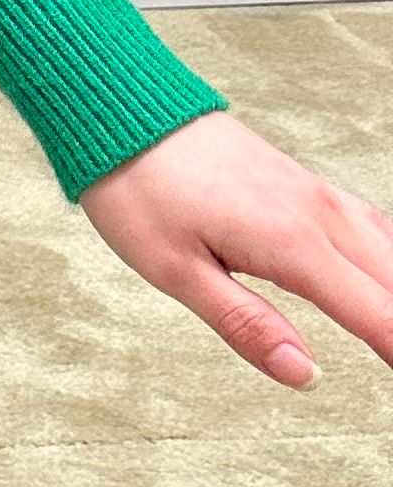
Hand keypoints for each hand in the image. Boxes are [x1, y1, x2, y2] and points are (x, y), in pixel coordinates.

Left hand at [78, 113, 392, 388]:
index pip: (377, 313)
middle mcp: (318, 214)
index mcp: (291, 243)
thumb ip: (246, 324)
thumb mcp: (175, 271)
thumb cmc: (138, 190)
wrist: (122, 112)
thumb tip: (305, 374)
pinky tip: (388, 276)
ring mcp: (316, 195)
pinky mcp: (306, 186)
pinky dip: (392, 260)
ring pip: (392, 250)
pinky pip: (373, 225)